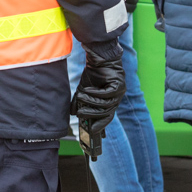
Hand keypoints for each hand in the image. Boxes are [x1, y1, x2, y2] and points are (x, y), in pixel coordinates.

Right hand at [71, 44, 125, 159]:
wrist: (99, 57)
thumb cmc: (93, 73)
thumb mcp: (83, 89)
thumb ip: (79, 101)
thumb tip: (73, 113)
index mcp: (109, 102)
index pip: (106, 118)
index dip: (100, 128)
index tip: (93, 134)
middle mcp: (116, 99)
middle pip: (106, 114)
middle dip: (93, 116)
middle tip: (81, 114)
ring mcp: (119, 93)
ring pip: (105, 105)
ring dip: (91, 102)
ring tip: (81, 95)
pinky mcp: (119, 85)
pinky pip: (107, 94)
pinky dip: (96, 93)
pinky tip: (87, 89)